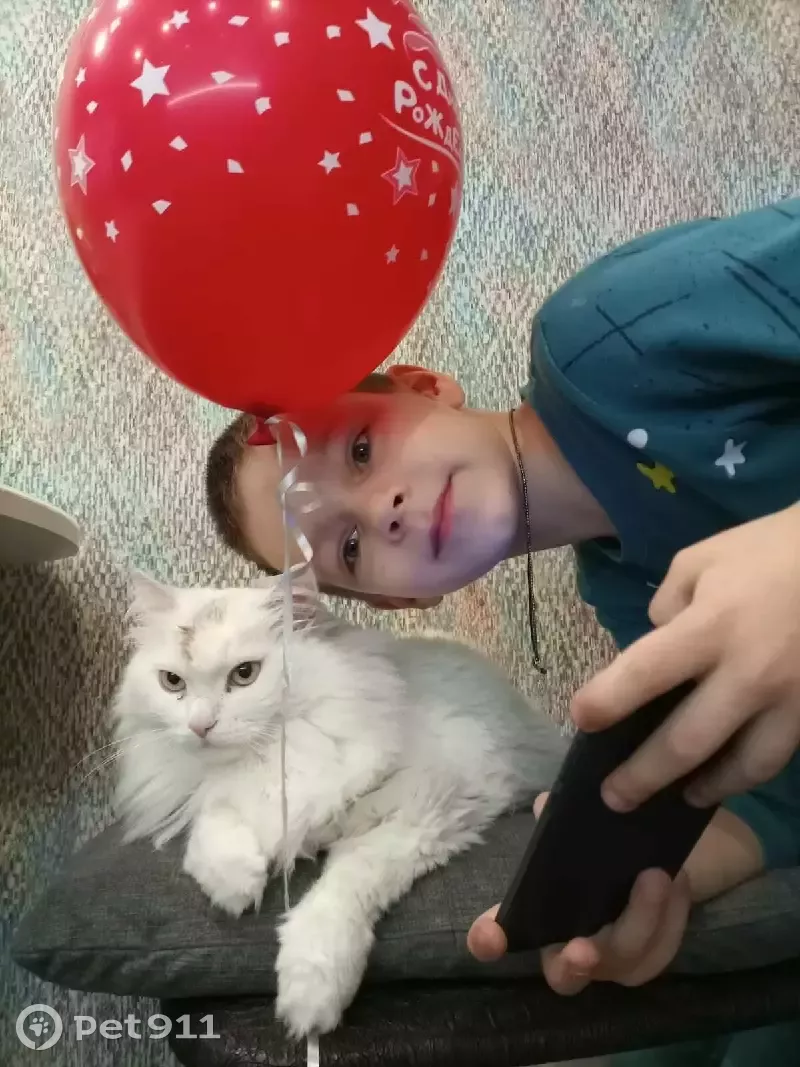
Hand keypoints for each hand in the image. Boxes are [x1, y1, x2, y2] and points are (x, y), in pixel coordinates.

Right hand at [467, 794, 691, 992]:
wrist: (647, 860)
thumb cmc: (597, 850)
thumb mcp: (576, 832)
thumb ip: (558, 822)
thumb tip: (548, 804)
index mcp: (538, 917)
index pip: (503, 935)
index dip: (489, 940)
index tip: (487, 936)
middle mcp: (570, 948)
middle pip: (565, 975)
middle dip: (572, 967)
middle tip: (581, 950)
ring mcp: (613, 960)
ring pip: (624, 961)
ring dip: (640, 923)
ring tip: (656, 877)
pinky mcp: (651, 956)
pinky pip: (663, 948)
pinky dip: (672, 916)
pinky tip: (678, 881)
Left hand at [572, 503, 799, 810]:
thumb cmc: (770, 551)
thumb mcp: (702, 559)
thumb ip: (668, 604)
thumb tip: (658, 640)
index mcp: (711, 626)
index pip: (645, 672)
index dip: (607, 701)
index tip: (580, 719)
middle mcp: (748, 672)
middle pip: (687, 741)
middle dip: (644, 776)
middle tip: (613, 798)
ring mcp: (790, 699)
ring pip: (742, 766)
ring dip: (705, 788)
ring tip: (680, 797)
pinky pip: (778, 754)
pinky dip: (749, 772)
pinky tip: (730, 775)